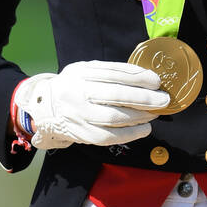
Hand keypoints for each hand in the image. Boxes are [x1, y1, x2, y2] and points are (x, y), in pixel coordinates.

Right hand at [14, 61, 170, 149]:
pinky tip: (144, 129)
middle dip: (144, 98)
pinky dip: (131, 134)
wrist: (44, 107)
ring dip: (140, 116)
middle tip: (163, 99)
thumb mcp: (85, 70)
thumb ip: (110, 71)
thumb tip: (146, 77)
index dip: (138, 77)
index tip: (156, 81)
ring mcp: (78, 115)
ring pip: (114, 118)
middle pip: (115, 96)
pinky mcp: (82, 134)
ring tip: (155, 113)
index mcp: (80, 73)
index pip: (113, 73)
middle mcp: (77, 93)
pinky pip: (109, 136)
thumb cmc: (73, 86)